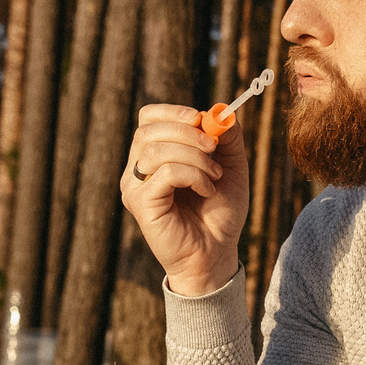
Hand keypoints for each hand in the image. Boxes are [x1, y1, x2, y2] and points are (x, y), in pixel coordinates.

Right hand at [121, 102, 251, 296]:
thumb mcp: (231, 167)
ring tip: (214, 176)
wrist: (216, 253)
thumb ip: (227, 138)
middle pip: (148, 129)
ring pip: (156, 150)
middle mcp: (136, 170)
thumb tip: (222, 111)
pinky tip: (207, 190)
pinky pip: (165, 173)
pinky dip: (193, 175)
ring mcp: (134, 188)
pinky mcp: (140, 204)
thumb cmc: (219, 213)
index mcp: (152, 156)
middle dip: (187, 132)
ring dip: (195, 157)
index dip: (174, 112)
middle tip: (214, 149)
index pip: (148, 118)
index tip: (202, 120)